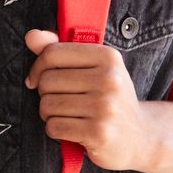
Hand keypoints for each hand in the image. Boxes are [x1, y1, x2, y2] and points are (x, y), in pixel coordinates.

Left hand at [23, 29, 158, 172]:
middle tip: (62, 101)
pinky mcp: (99, 133)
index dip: (38, 67)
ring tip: (69, 116)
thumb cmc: (109, 98)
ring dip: (49, 114)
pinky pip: (54, 127)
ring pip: (47, 105)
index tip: (38, 78)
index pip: (52, 53)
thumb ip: (60, 51)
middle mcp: (110, 79)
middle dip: (45, 94)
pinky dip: (56, 130)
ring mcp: (105, 107)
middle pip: (46, 81)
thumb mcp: (93, 69)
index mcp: (108, 57)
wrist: (141, 136)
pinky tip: (73, 130)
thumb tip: (31, 36)